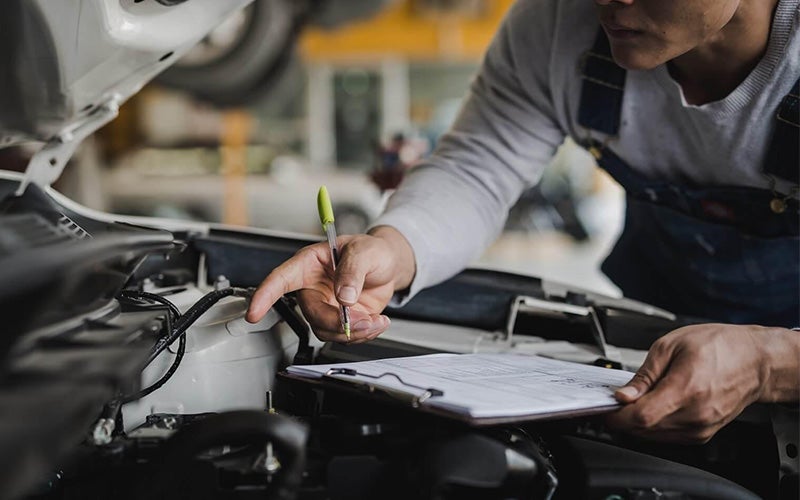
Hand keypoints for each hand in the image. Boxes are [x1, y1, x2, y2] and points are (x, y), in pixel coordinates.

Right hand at [246, 226, 415, 343]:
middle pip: (310, 314)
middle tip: (360, 319)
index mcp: (309, 263)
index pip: (281, 279)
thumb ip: (352, 272)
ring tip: (373, 321)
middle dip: (335, 322)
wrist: (390, 265)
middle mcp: (313, 287)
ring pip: (325, 330)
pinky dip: (363, 334)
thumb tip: (344, 295)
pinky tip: (376, 323)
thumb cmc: (372, 250)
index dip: (265, 296)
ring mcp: (326, 305)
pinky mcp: (340, 319)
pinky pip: (343, 336)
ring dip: (352, 332)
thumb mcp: (364, 252)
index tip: (254, 313)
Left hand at [606, 323, 798, 443]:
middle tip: (617, 400)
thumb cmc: (720, 346)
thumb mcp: (671, 345)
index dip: (617, 416)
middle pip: (645, 429)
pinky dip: (655, 426)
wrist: (755, 360)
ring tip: (637, 400)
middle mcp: (696, 414)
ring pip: (655, 436)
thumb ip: (644, 375)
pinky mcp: (704, 434)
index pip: (641, 417)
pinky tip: (655, 407)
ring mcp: (702, 427)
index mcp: (686, 389)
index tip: (606, 408)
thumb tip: (623, 395)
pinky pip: (669, 437)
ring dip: (638, 423)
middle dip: (624, 417)